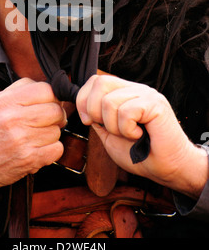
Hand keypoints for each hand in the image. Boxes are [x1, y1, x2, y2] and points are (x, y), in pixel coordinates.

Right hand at [0, 78, 65, 221]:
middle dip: (56, 116)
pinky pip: (57, 149)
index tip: (49, 103)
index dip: (51, 97)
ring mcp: (21, 140)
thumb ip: (16, 92)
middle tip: (48, 121)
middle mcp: (13, 119)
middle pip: (55, 110)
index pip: (45, 90)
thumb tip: (44, 89)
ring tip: (37, 138)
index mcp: (4, 102)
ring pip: (57, 130)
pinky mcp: (28, 160)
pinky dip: (52, 151)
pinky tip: (39, 150)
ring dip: (51, 135)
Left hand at [76, 74, 207, 198]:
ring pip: (110, 101)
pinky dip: (127, 130)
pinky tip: (139, 135)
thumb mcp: (109, 135)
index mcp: (123, 93)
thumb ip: (97, 119)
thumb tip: (83, 107)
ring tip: (129, 135)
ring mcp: (145, 94)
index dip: (84, 99)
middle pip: (100, 82)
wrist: (166, 168)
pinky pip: (126, 112)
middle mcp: (134, 89)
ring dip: (114, 126)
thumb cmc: (141, 154)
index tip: (89, 121)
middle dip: (94, 110)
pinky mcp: (155, 104)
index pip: (96, 80)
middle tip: (108, 129)